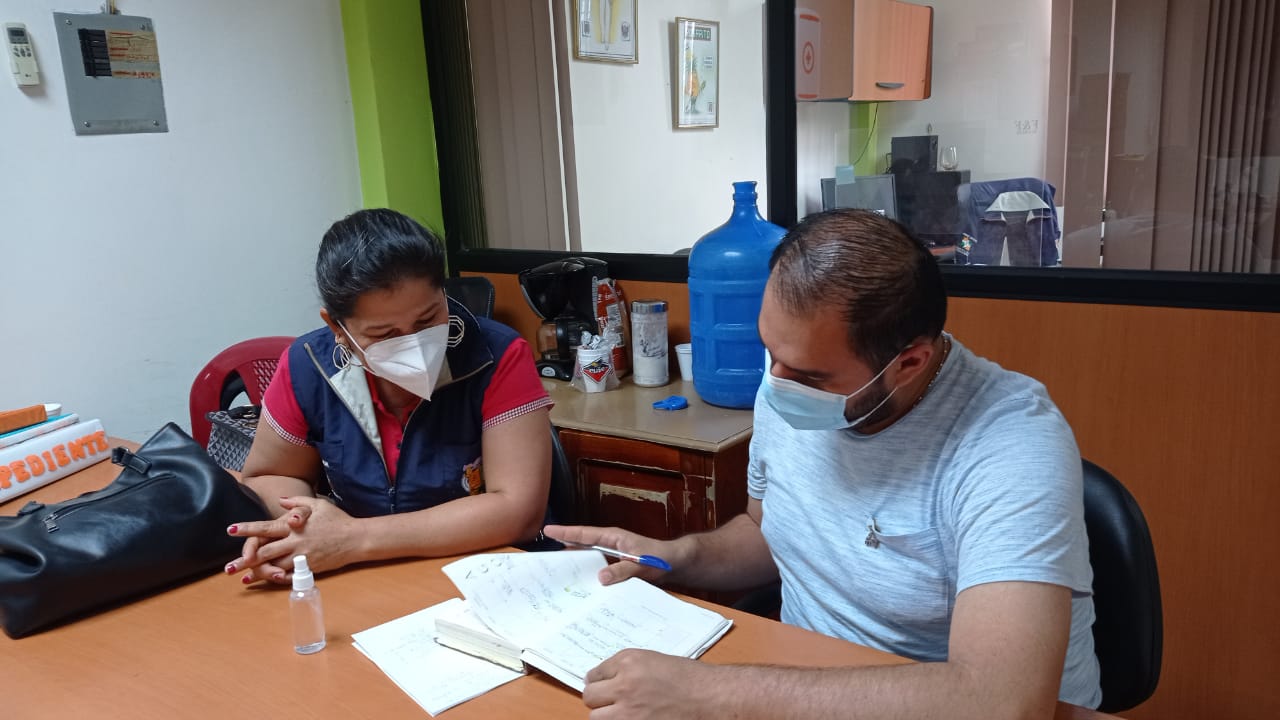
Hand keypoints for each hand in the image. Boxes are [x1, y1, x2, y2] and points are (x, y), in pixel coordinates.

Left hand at [225, 496, 357, 584]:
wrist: (355, 539)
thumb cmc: (336, 520)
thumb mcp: (318, 505)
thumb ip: (297, 502)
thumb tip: (280, 500)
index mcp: (293, 526)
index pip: (265, 527)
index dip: (247, 529)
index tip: (231, 530)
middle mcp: (294, 542)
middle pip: (264, 552)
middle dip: (244, 560)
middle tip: (228, 568)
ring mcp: (301, 557)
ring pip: (274, 567)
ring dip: (257, 573)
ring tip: (243, 579)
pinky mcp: (309, 568)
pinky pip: (289, 576)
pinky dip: (276, 579)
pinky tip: (266, 581)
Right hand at [543, 524, 675, 585]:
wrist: (675, 563)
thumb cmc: (661, 559)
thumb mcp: (642, 565)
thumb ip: (622, 571)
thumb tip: (600, 577)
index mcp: (614, 537)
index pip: (585, 534)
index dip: (566, 532)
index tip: (548, 530)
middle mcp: (610, 544)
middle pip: (582, 544)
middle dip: (563, 547)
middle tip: (544, 556)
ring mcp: (612, 555)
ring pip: (587, 557)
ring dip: (574, 562)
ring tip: (555, 571)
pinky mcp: (616, 565)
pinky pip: (596, 567)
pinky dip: (587, 573)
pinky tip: (580, 584)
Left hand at [583, 649, 722, 719]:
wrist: (712, 698)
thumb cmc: (690, 679)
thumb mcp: (655, 662)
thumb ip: (628, 669)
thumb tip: (606, 681)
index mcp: (629, 662)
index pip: (595, 674)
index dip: (601, 682)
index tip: (605, 687)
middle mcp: (624, 685)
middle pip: (590, 696)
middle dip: (600, 700)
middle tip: (612, 702)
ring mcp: (628, 712)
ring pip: (596, 717)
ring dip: (607, 716)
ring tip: (623, 714)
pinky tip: (633, 718)